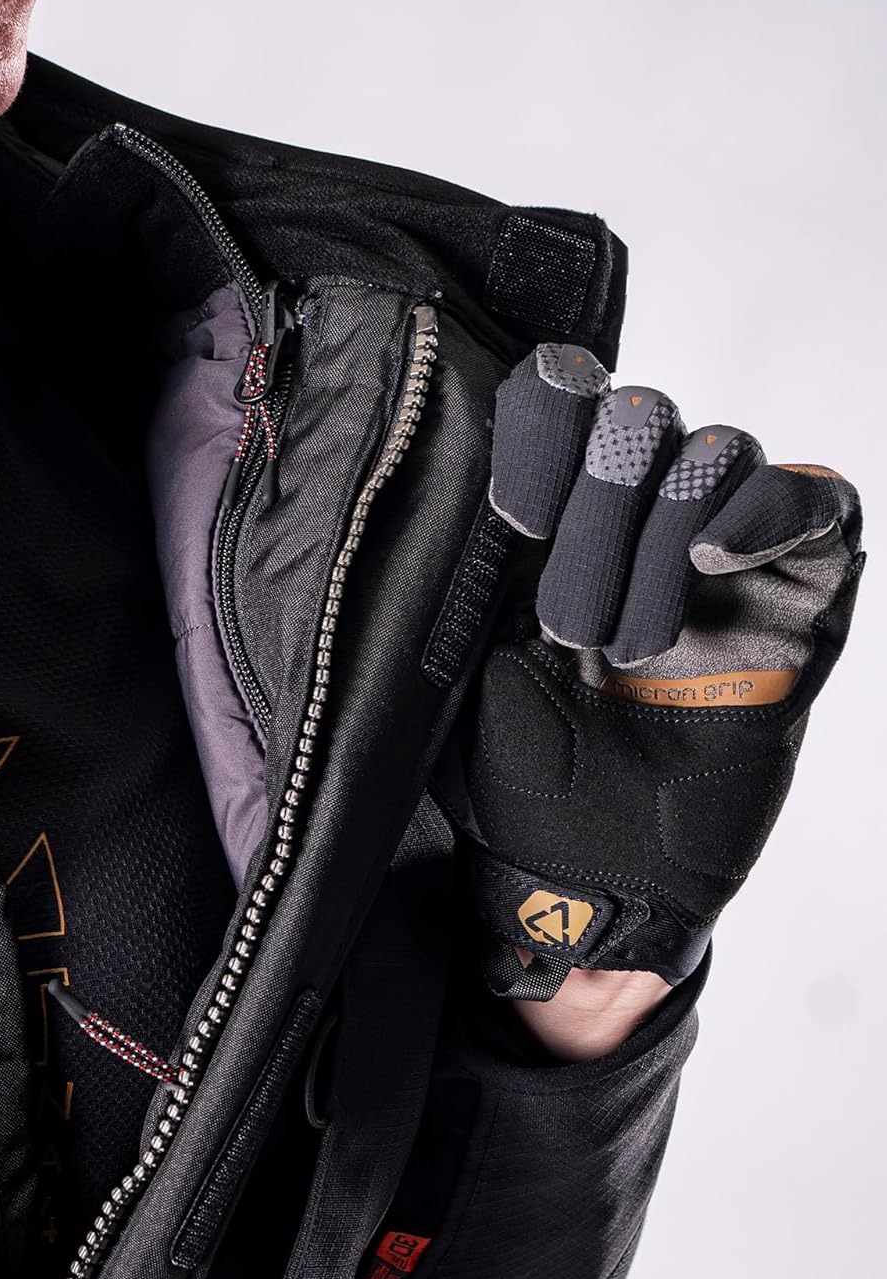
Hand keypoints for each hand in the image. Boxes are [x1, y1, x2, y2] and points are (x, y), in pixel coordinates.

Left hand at [439, 344, 864, 1054]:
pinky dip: (769, 511)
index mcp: (549, 522)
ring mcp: (722, 558)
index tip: (518, 513)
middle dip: (597, 507)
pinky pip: (817, 505)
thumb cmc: (514, 775)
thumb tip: (460, 470)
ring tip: (626, 649)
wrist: (589, 879)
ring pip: (716, 454)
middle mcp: (636, 522)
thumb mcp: (460, 662)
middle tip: (566, 626)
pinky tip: (716, 562)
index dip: (545, 425)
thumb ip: (473, 565)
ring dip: (662, 540)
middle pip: (639, 416)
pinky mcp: (798, 601)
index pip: (561, 400)